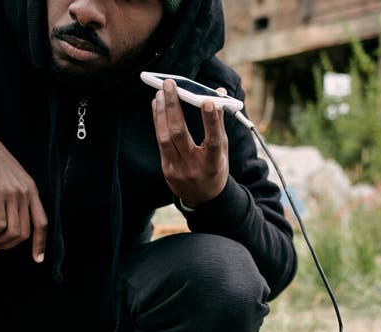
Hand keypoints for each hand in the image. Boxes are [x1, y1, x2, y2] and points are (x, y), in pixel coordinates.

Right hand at [0, 112, 47, 261]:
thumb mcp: (9, 175)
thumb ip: (15, 193)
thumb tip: (12, 217)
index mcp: (31, 188)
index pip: (42, 223)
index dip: (41, 244)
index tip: (38, 259)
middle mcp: (25, 192)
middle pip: (25, 232)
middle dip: (10, 245)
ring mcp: (12, 194)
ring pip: (12, 233)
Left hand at [152, 80, 228, 209]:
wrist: (204, 199)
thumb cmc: (215, 167)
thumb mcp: (222, 149)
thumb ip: (220, 122)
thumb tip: (219, 93)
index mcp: (214, 163)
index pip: (213, 141)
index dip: (211, 121)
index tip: (208, 101)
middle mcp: (195, 167)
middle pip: (180, 134)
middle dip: (174, 106)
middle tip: (170, 84)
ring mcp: (178, 170)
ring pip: (165, 137)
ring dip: (161, 112)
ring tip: (161, 92)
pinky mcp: (167, 170)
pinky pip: (160, 142)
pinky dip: (158, 122)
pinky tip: (158, 106)